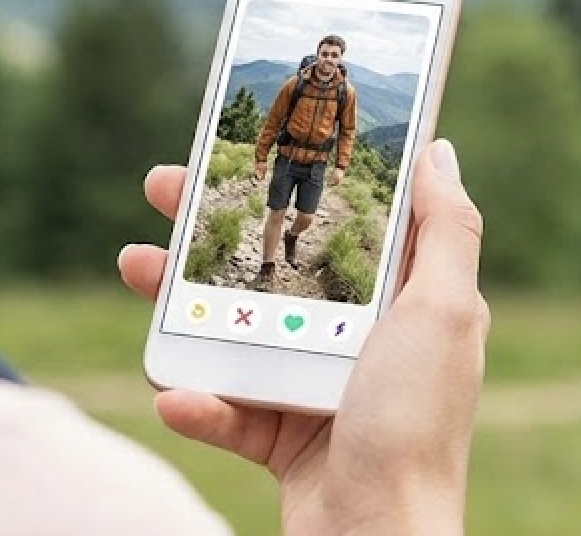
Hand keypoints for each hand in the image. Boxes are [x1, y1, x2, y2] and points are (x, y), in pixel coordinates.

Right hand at [118, 139, 486, 535]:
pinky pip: (227, 409)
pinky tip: (175, 395)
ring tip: (133, 267)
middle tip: (161, 187)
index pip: (349, 217)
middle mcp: (364, 340)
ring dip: (180, 300)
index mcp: (405, 302)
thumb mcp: (444, 314)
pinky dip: (197, 402)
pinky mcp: (284, 440)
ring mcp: (320, 389)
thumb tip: (440, 150)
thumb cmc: (415, 429)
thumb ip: (447, 232)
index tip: (246, 141)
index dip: (301, 174)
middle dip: (216, 222)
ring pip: (238, 328)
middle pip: (279, 262)